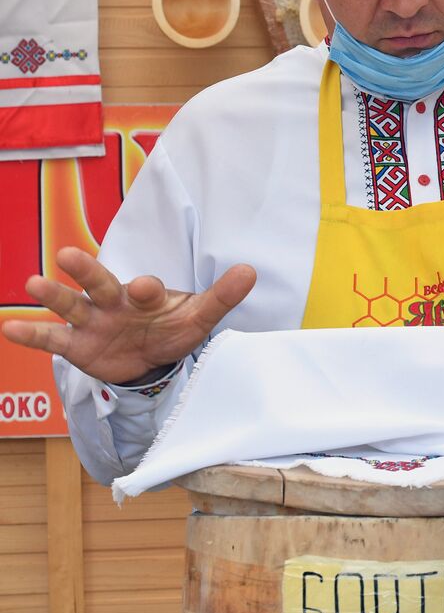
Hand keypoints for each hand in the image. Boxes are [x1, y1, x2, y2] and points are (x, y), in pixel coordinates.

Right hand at [0, 247, 255, 385]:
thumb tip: (251, 271)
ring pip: (71, 305)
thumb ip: (222, 296)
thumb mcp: (199, 316)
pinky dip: (31, 334)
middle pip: (100, 283)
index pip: (144, 289)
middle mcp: (114, 302)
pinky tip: (8, 328)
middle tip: (68, 255)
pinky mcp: (77, 345)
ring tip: (33, 283)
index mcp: (145, 294)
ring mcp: (92, 322)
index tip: (146, 287)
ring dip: (53, 296)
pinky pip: (51, 339)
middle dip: (87, 272)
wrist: (152, 357)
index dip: (145, 289)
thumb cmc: (173, 328)